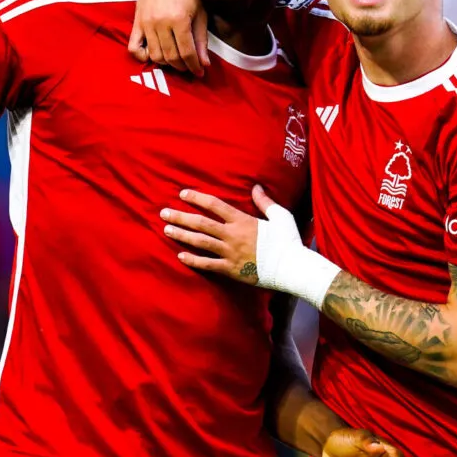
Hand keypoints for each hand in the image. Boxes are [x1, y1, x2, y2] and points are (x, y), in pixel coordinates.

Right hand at [129, 0, 209, 75]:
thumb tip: (204, 64)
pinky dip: (143, 57)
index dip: (194, 66)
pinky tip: (154, 55)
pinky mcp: (137, 22)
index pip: (186, 53)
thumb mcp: (200, 13)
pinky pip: (134, 47)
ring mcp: (146, 23)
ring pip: (155, 55)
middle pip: (171, 57)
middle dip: (182, 66)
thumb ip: (201, 39)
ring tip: (175, 60)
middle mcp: (160, 23)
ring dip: (166, 63)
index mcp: (179, 19)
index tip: (199, 72)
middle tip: (189, 67)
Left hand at [164, 184, 338, 307]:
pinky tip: (180, 256)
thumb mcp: (280, 216)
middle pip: (201, 223)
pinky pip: (207, 264)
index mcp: (242, 220)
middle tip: (164, 213)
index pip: (214, 205)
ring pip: (200, 242)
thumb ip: (265, 202)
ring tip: (166, 230)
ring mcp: (230, 253)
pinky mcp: (230, 269)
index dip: (197, 198)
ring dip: (182, 235)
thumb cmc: (288, 241)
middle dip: (181, 217)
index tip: (183, 194)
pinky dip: (193, 260)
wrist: (292, 268)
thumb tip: (255, 186)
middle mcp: (232, 235)